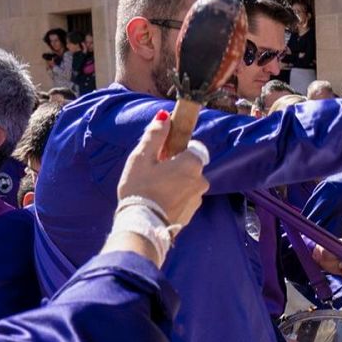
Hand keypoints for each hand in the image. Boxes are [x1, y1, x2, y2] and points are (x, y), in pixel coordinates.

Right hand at [116, 111, 207, 226]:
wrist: (142, 225)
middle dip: (175, 167)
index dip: (178, 149)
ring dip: (175, 182)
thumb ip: (155, 136)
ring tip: (153, 190)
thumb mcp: (142, 157)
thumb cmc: (140, 188)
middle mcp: (201, 180)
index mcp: (192, 163)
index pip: (194, 148)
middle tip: (153, 173)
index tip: (162, 155)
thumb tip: (164, 117)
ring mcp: (198, 198)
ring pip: (188, 183)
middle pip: (190, 166)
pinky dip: (175, 197)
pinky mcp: (192, 213)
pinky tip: (158, 201)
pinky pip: (185, 198)